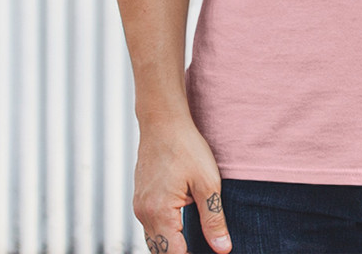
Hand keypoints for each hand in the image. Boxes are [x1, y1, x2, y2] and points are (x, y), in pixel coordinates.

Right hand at [133, 111, 232, 252]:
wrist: (163, 120)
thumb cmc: (186, 147)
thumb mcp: (207, 182)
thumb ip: (213, 219)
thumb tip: (223, 249)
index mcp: (160, 213)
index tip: (208, 252)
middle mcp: (143, 213)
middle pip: (160, 251)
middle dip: (180, 253)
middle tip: (203, 247)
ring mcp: (139, 205)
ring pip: (153, 240)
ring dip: (171, 244)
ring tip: (194, 242)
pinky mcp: (140, 196)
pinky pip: (150, 224)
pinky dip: (164, 231)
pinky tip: (180, 224)